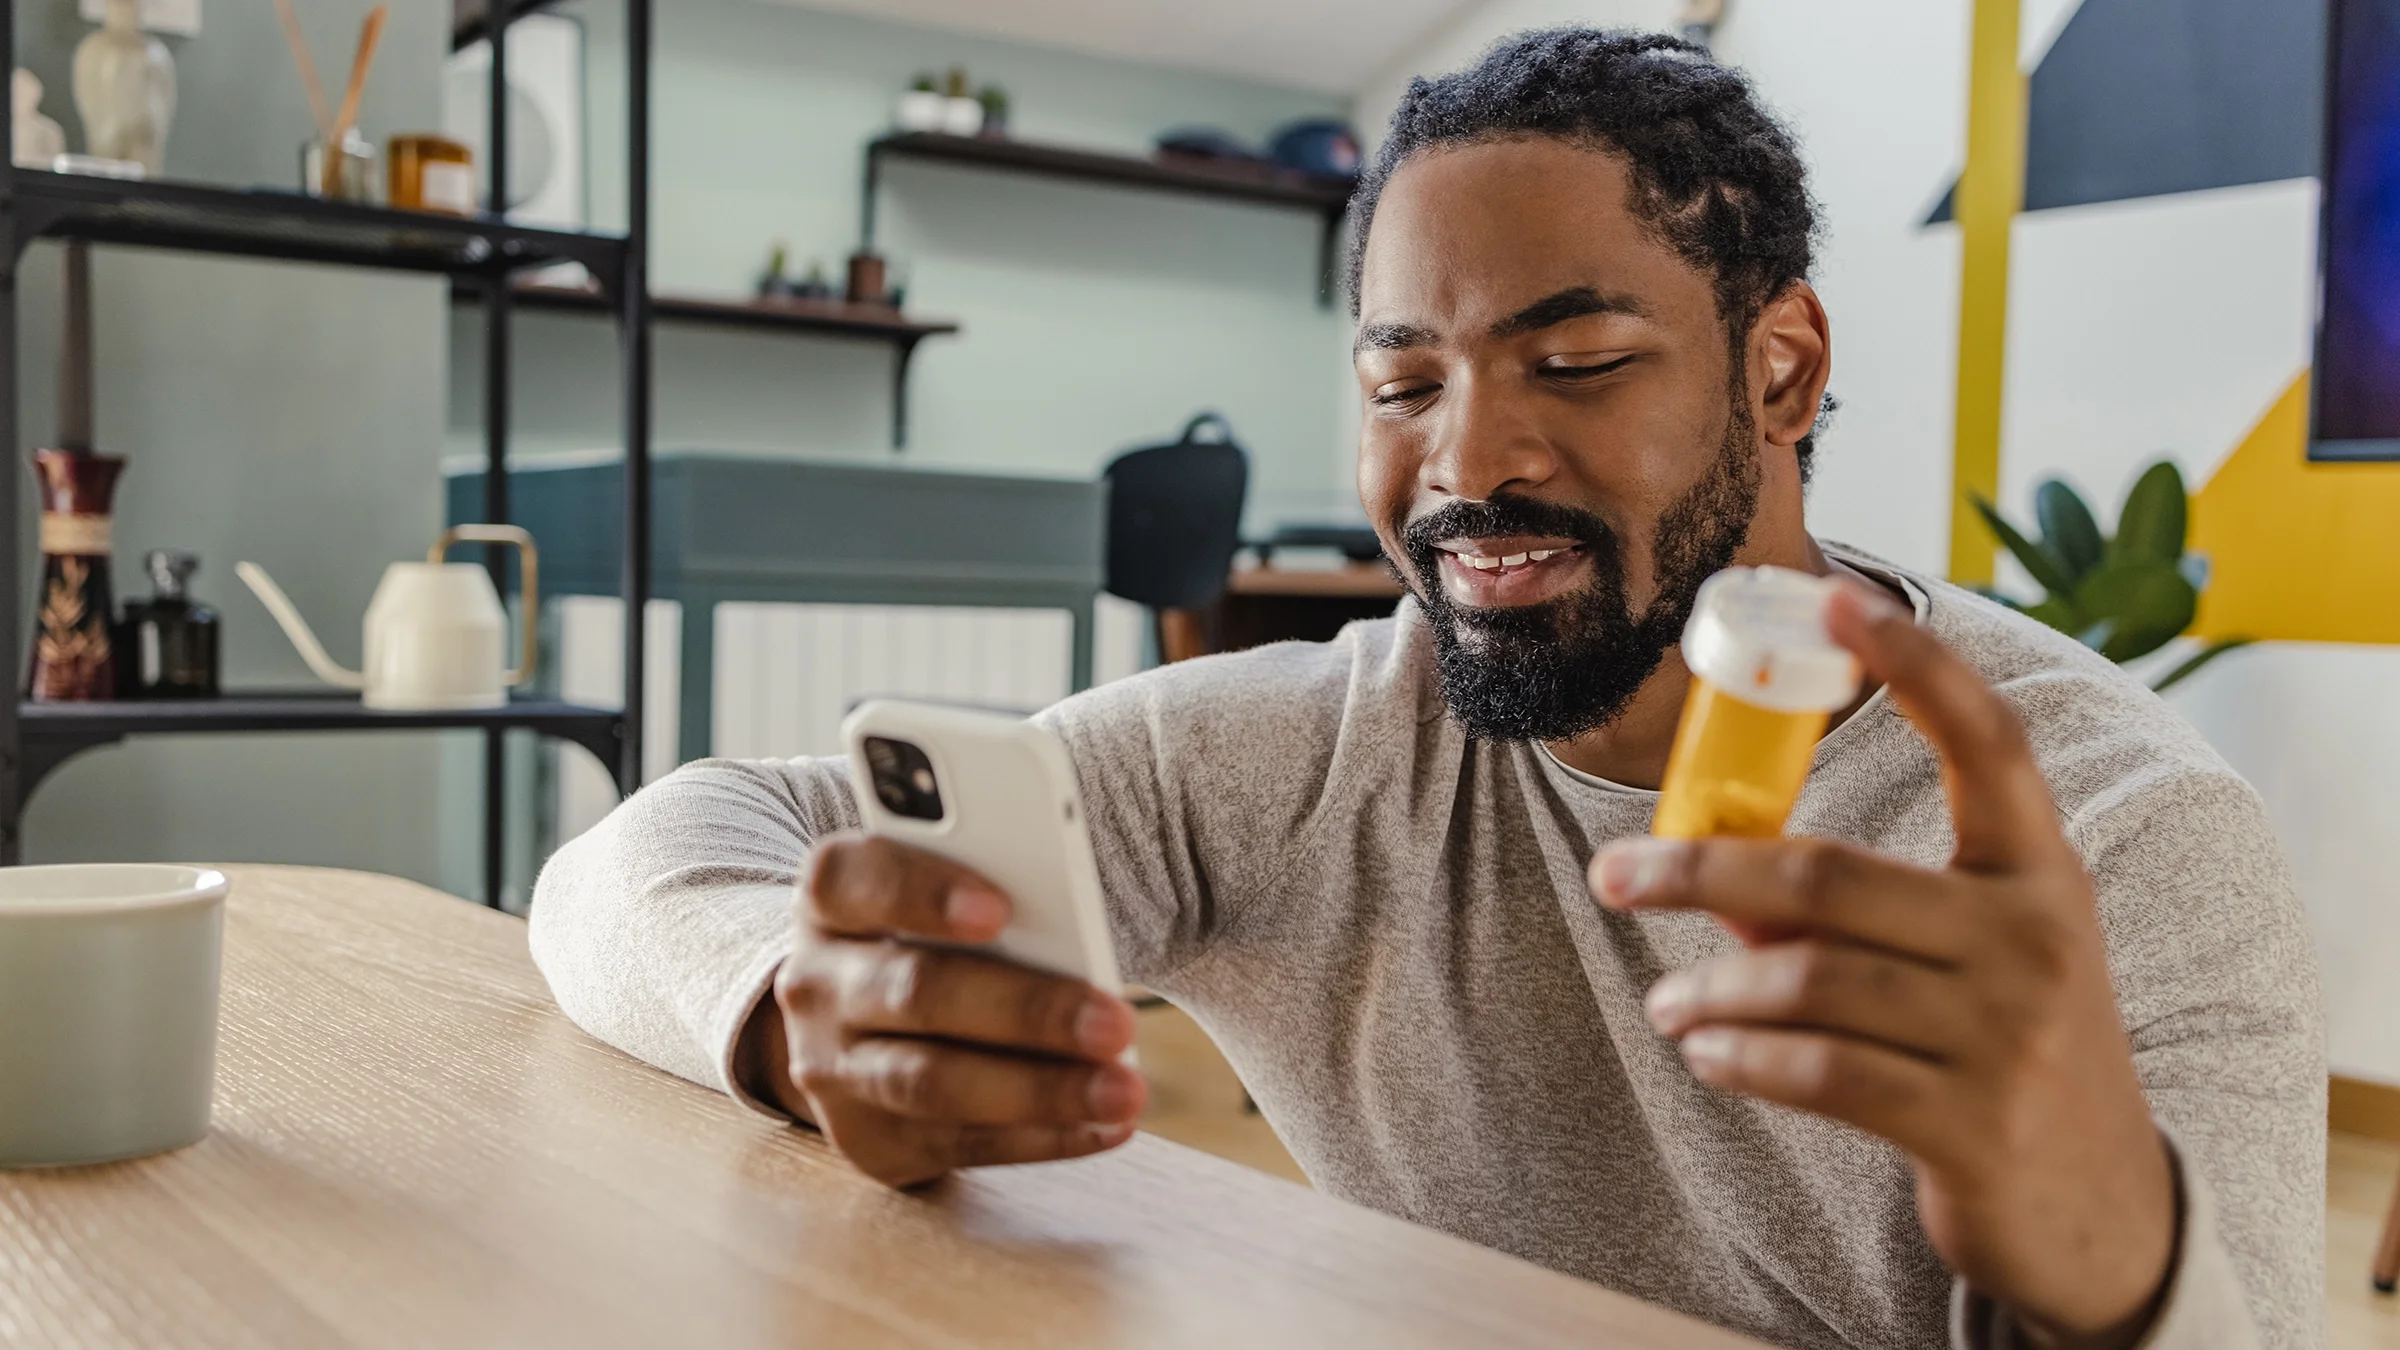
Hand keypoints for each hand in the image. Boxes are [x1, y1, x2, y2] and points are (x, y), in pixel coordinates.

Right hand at [739, 833, 1145, 1187]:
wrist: (854, 1031)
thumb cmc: (927, 942)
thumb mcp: (938, 901)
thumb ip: (987, 900)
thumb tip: (1074, 937)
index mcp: (831, 904)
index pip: (852, 880)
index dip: (922, 892)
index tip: (1001, 908)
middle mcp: (817, 985)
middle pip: (915, 992)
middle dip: (1024, 1010)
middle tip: (1115, 1022)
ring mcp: (832, 1070)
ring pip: (933, 1082)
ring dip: (1040, 1090)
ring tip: (1123, 1090)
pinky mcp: (867, 1141)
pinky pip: (958, 1144)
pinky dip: (1040, 1138)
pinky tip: (1103, 1127)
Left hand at [1588, 586, 2175, 1346]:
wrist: (2101, 1205)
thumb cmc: (2007, 1045)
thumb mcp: (1971, 956)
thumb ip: (1863, 905)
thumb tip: (1710, 870)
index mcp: (2040, 871)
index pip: (1987, 742)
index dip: (1918, 663)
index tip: (1838, 599)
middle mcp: (2034, 938)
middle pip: (1826, 875)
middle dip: (1696, 868)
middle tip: (1614, 875)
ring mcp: (2008, 1035)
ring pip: (1805, 979)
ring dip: (1709, 988)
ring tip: (1670, 1005)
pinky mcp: (1969, 1125)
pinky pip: (1817, 1071)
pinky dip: (1740, 1059)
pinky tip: (1708, 1056)